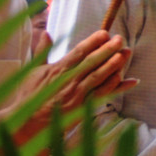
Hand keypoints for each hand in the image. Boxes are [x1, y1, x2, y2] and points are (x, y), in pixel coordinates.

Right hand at [0, 30, 137, 141]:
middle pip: (91, 62)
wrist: (26, 122)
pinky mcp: (83, 107)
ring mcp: (77, 95)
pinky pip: (102, 95)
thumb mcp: (32, 70)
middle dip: (107, 50)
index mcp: (57, 69)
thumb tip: (46, 33)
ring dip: (114, 65)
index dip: (92, 42)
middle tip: (120, 39)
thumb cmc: (28, 95)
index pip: (78, 52)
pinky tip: (129, 80)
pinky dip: (116, 88)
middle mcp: (68, 81)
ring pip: (99, 77)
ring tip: (126, 54)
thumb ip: (42, 51)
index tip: (104, 33)